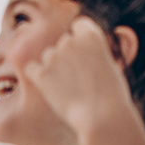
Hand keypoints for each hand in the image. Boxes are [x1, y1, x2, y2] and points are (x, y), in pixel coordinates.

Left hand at [21, 15, 140, 144]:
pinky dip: (38, 78)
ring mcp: (54, 57)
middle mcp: (70, 41)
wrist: (103, 119)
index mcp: (91, 35)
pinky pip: (32, 69)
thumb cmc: (112, 97)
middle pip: (63, 43)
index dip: (81, 41)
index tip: (84, 56)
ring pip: (48, 57)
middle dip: (67, 57)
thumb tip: (81, 56)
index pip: (78, 25)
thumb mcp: (110, 66)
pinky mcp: (41, 74)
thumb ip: (93, 54)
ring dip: (54, 69)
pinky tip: (50, 90)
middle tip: (78, 80)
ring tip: (69, 90)